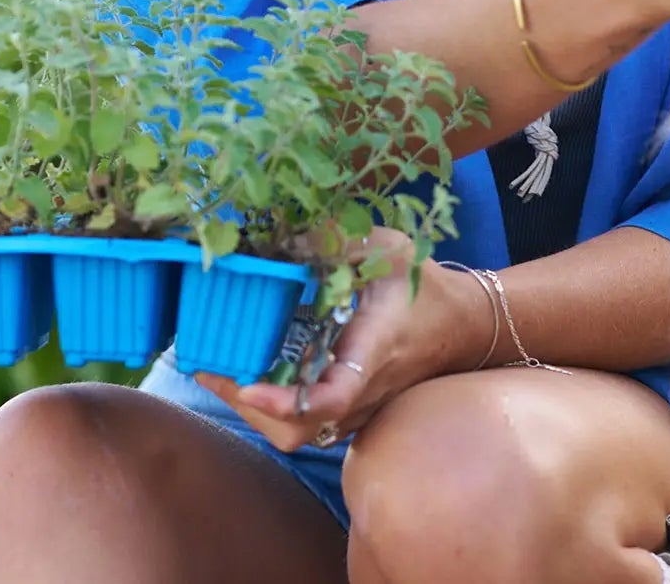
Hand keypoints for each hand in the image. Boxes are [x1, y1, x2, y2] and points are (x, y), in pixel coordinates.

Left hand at [194, 230, 493, 452]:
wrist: (462, 325)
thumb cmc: (423, 285)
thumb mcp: (387, 248)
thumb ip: (336, 240)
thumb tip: (278, 238)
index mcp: (373, 350)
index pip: (330, 396)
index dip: (285, 400)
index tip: (247, 385)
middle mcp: (361, 390)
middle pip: (297, 428)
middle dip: (246, 405)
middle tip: (206, 364)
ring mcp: (355, 406)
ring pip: (294, 431)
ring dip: (250, 405)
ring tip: (214, 364)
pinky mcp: (350, 408)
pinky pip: (302, 420)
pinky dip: (266, 401)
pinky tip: (245, 367)